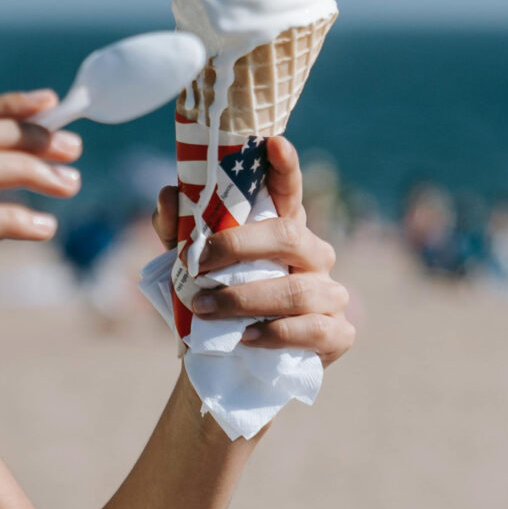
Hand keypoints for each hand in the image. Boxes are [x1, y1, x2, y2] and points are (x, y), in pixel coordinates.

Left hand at [151, 135, 354, 364]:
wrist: (227, 366)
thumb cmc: (214, 302)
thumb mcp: (186, 266)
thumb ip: (176, 229)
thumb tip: (169, 193)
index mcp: (282, 229)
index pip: (287, 191)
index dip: (285, 167)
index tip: (274, 143)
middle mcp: (314, 255)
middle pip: (288, 236)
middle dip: (239, 246)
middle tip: (197, 264)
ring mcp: (330, 295)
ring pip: (297, 290)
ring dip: (244, 299)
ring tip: (204, 308)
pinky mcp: (338, 334)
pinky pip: (315, 330)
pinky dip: (276, 333)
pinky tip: (246, 337)